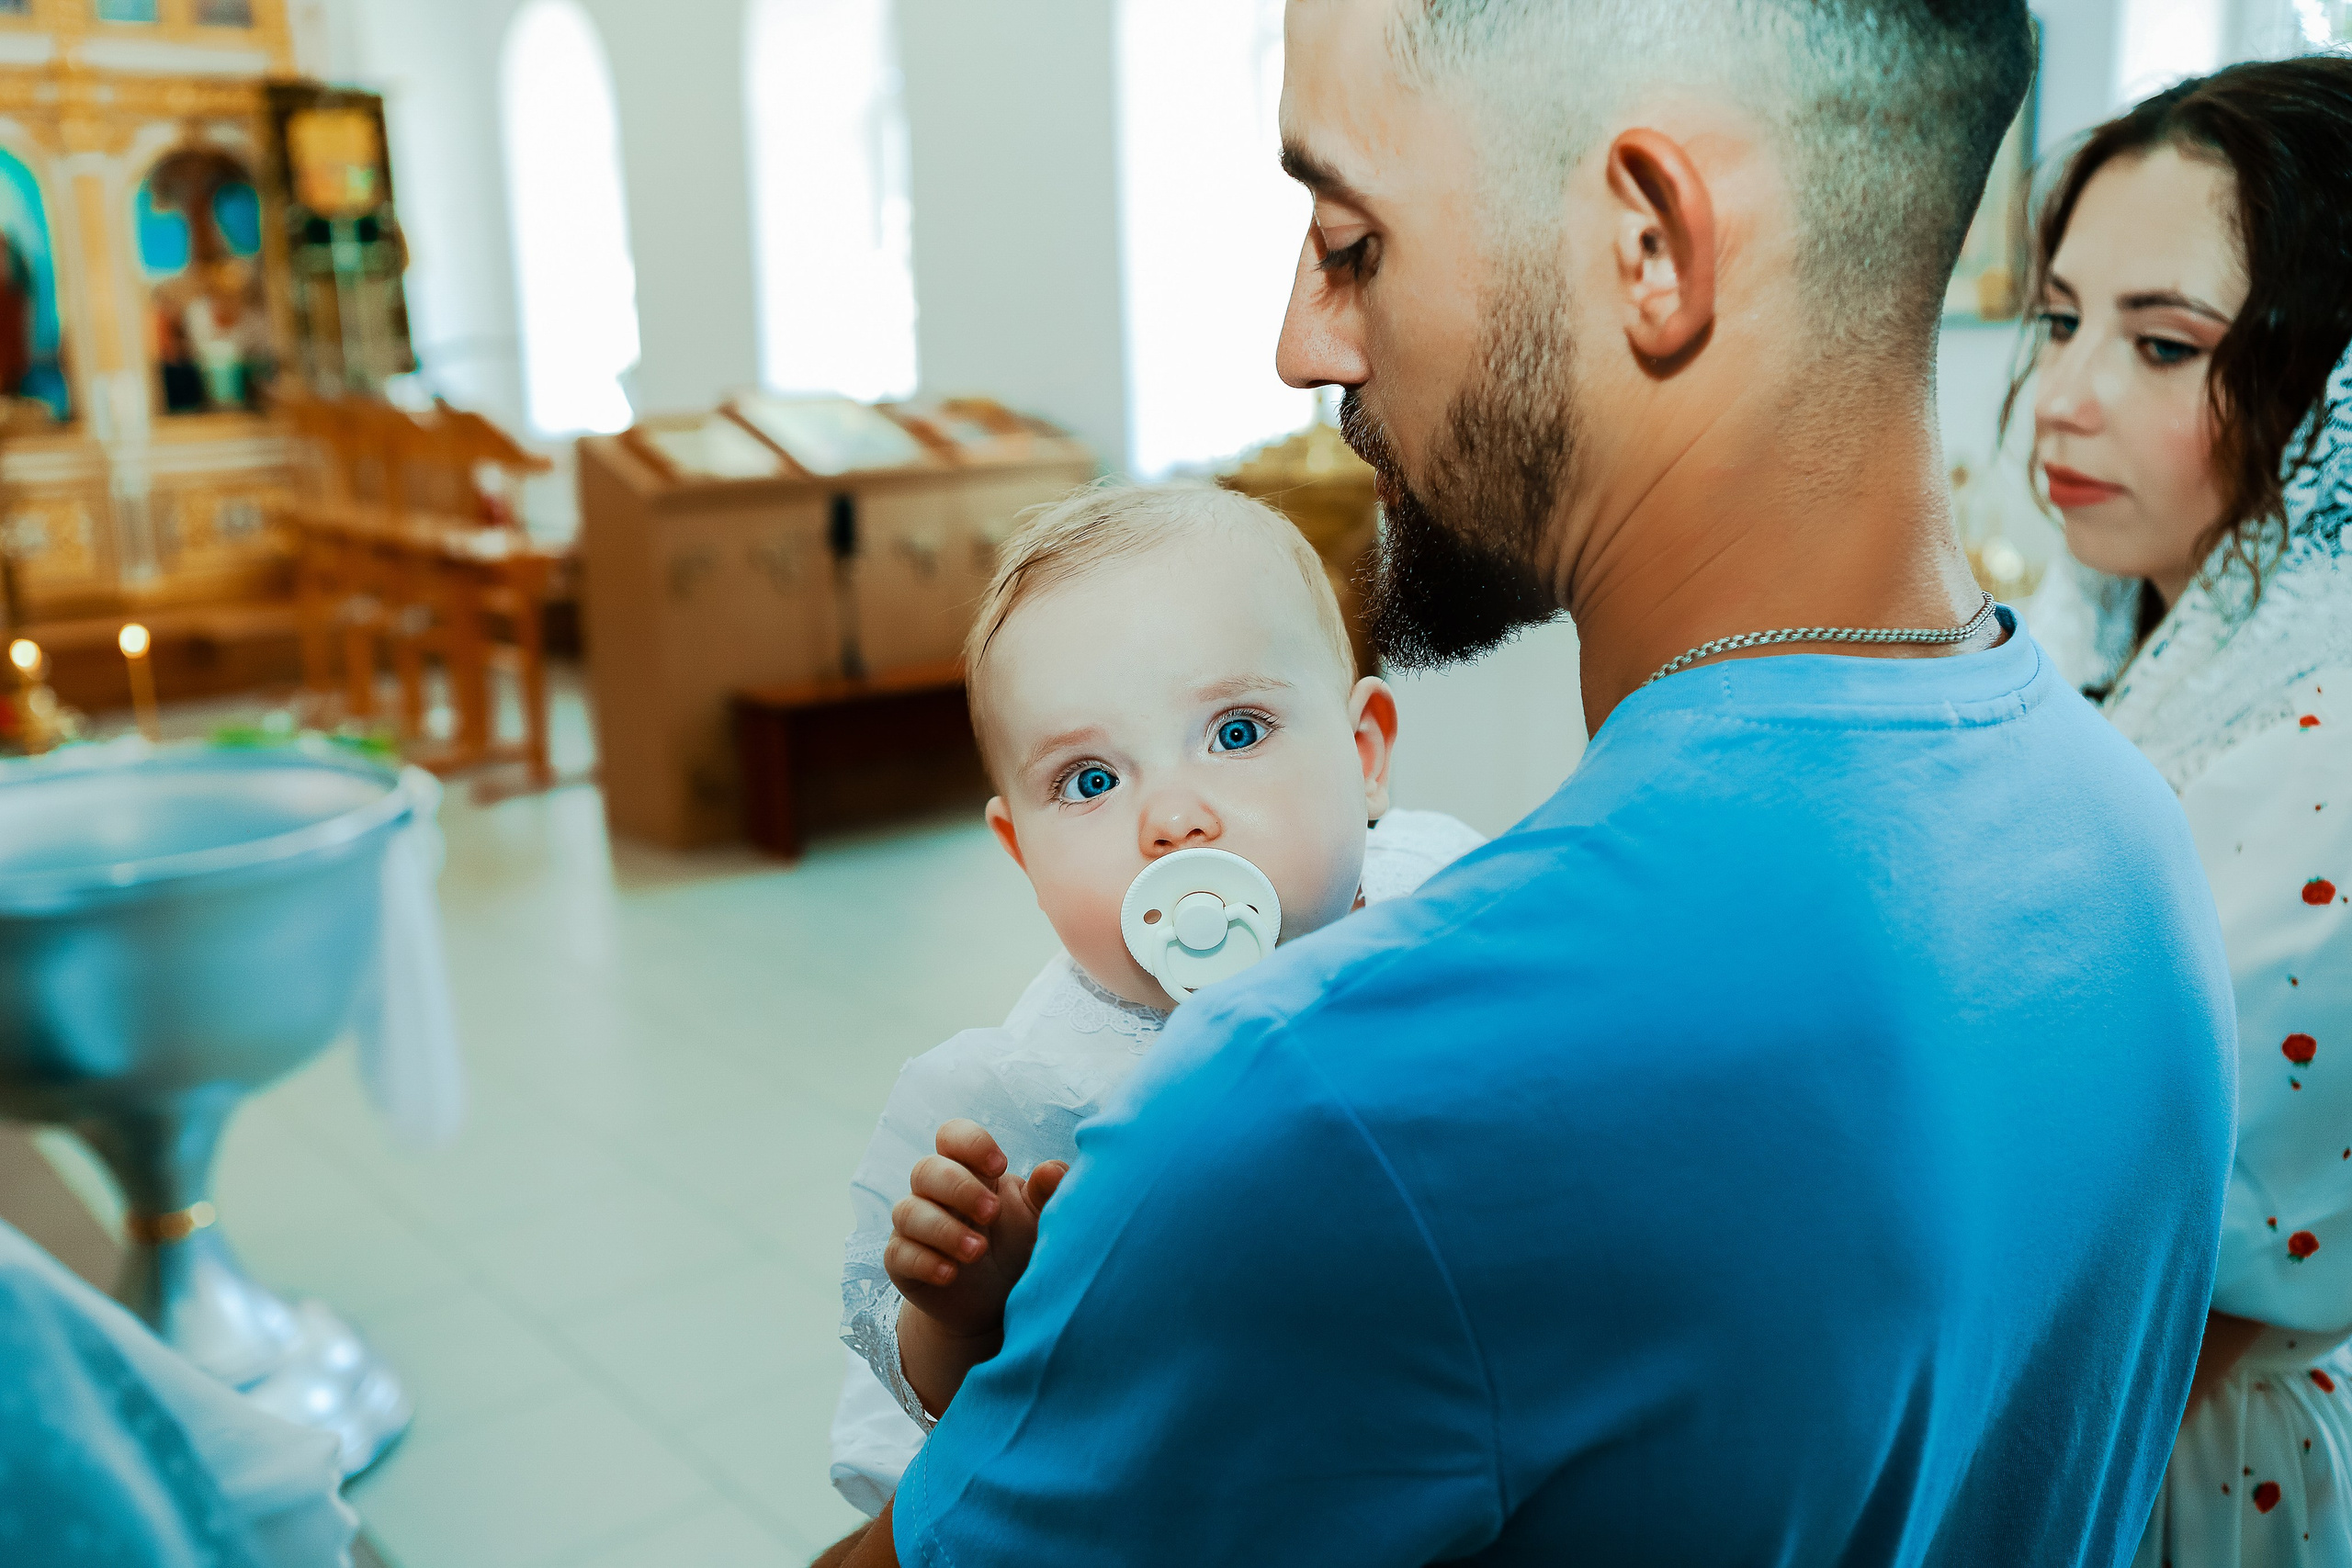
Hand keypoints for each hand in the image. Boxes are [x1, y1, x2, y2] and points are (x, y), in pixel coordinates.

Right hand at [886, 1118, 1067, 1341]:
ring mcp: (915, 1227)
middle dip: (959, 1188)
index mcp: (970, 1170)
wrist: (995, 1302)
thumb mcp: (1038, 1219)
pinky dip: (923, 1262)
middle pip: (926, 1169)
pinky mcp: (902, 1263)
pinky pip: (898, 1253)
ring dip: (943, 1229)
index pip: (953, 1135)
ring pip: (908, 1211)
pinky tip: (950, 1274)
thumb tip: (1053, 1172)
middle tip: (993, 1213)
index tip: (1000, 1166)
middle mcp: (936, 1192)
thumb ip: (1047, 1194)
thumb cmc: (1016, 1246)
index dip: (970, 1143)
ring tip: (978, 1252)